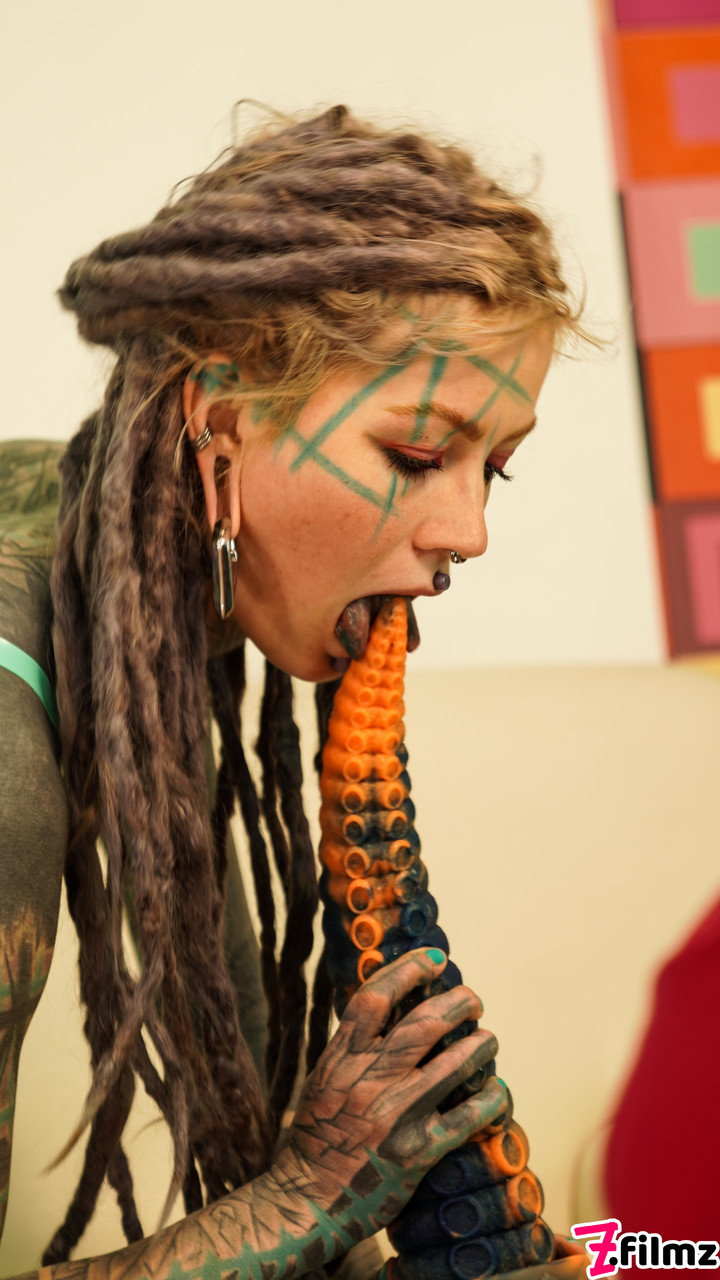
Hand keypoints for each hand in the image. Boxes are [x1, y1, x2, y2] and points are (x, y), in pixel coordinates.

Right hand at [274, 949, 504, 1234]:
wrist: (306, 1202)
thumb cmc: (317, 1138)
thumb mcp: (325, 1079)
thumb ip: (354, 1047)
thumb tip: (390, 1007)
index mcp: (340, 1059)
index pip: (374, 997)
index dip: (407, 970)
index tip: (434, 960)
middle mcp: (368, 1080)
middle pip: (423, 1023)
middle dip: (457, 1002)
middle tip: (472, 999)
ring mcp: (395, 1115)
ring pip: (453, 1064)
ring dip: (480, 1044)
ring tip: (489, 1038)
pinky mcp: (417, 1152)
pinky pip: (466, 1117)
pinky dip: (489, 1098)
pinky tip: (497, 1089)